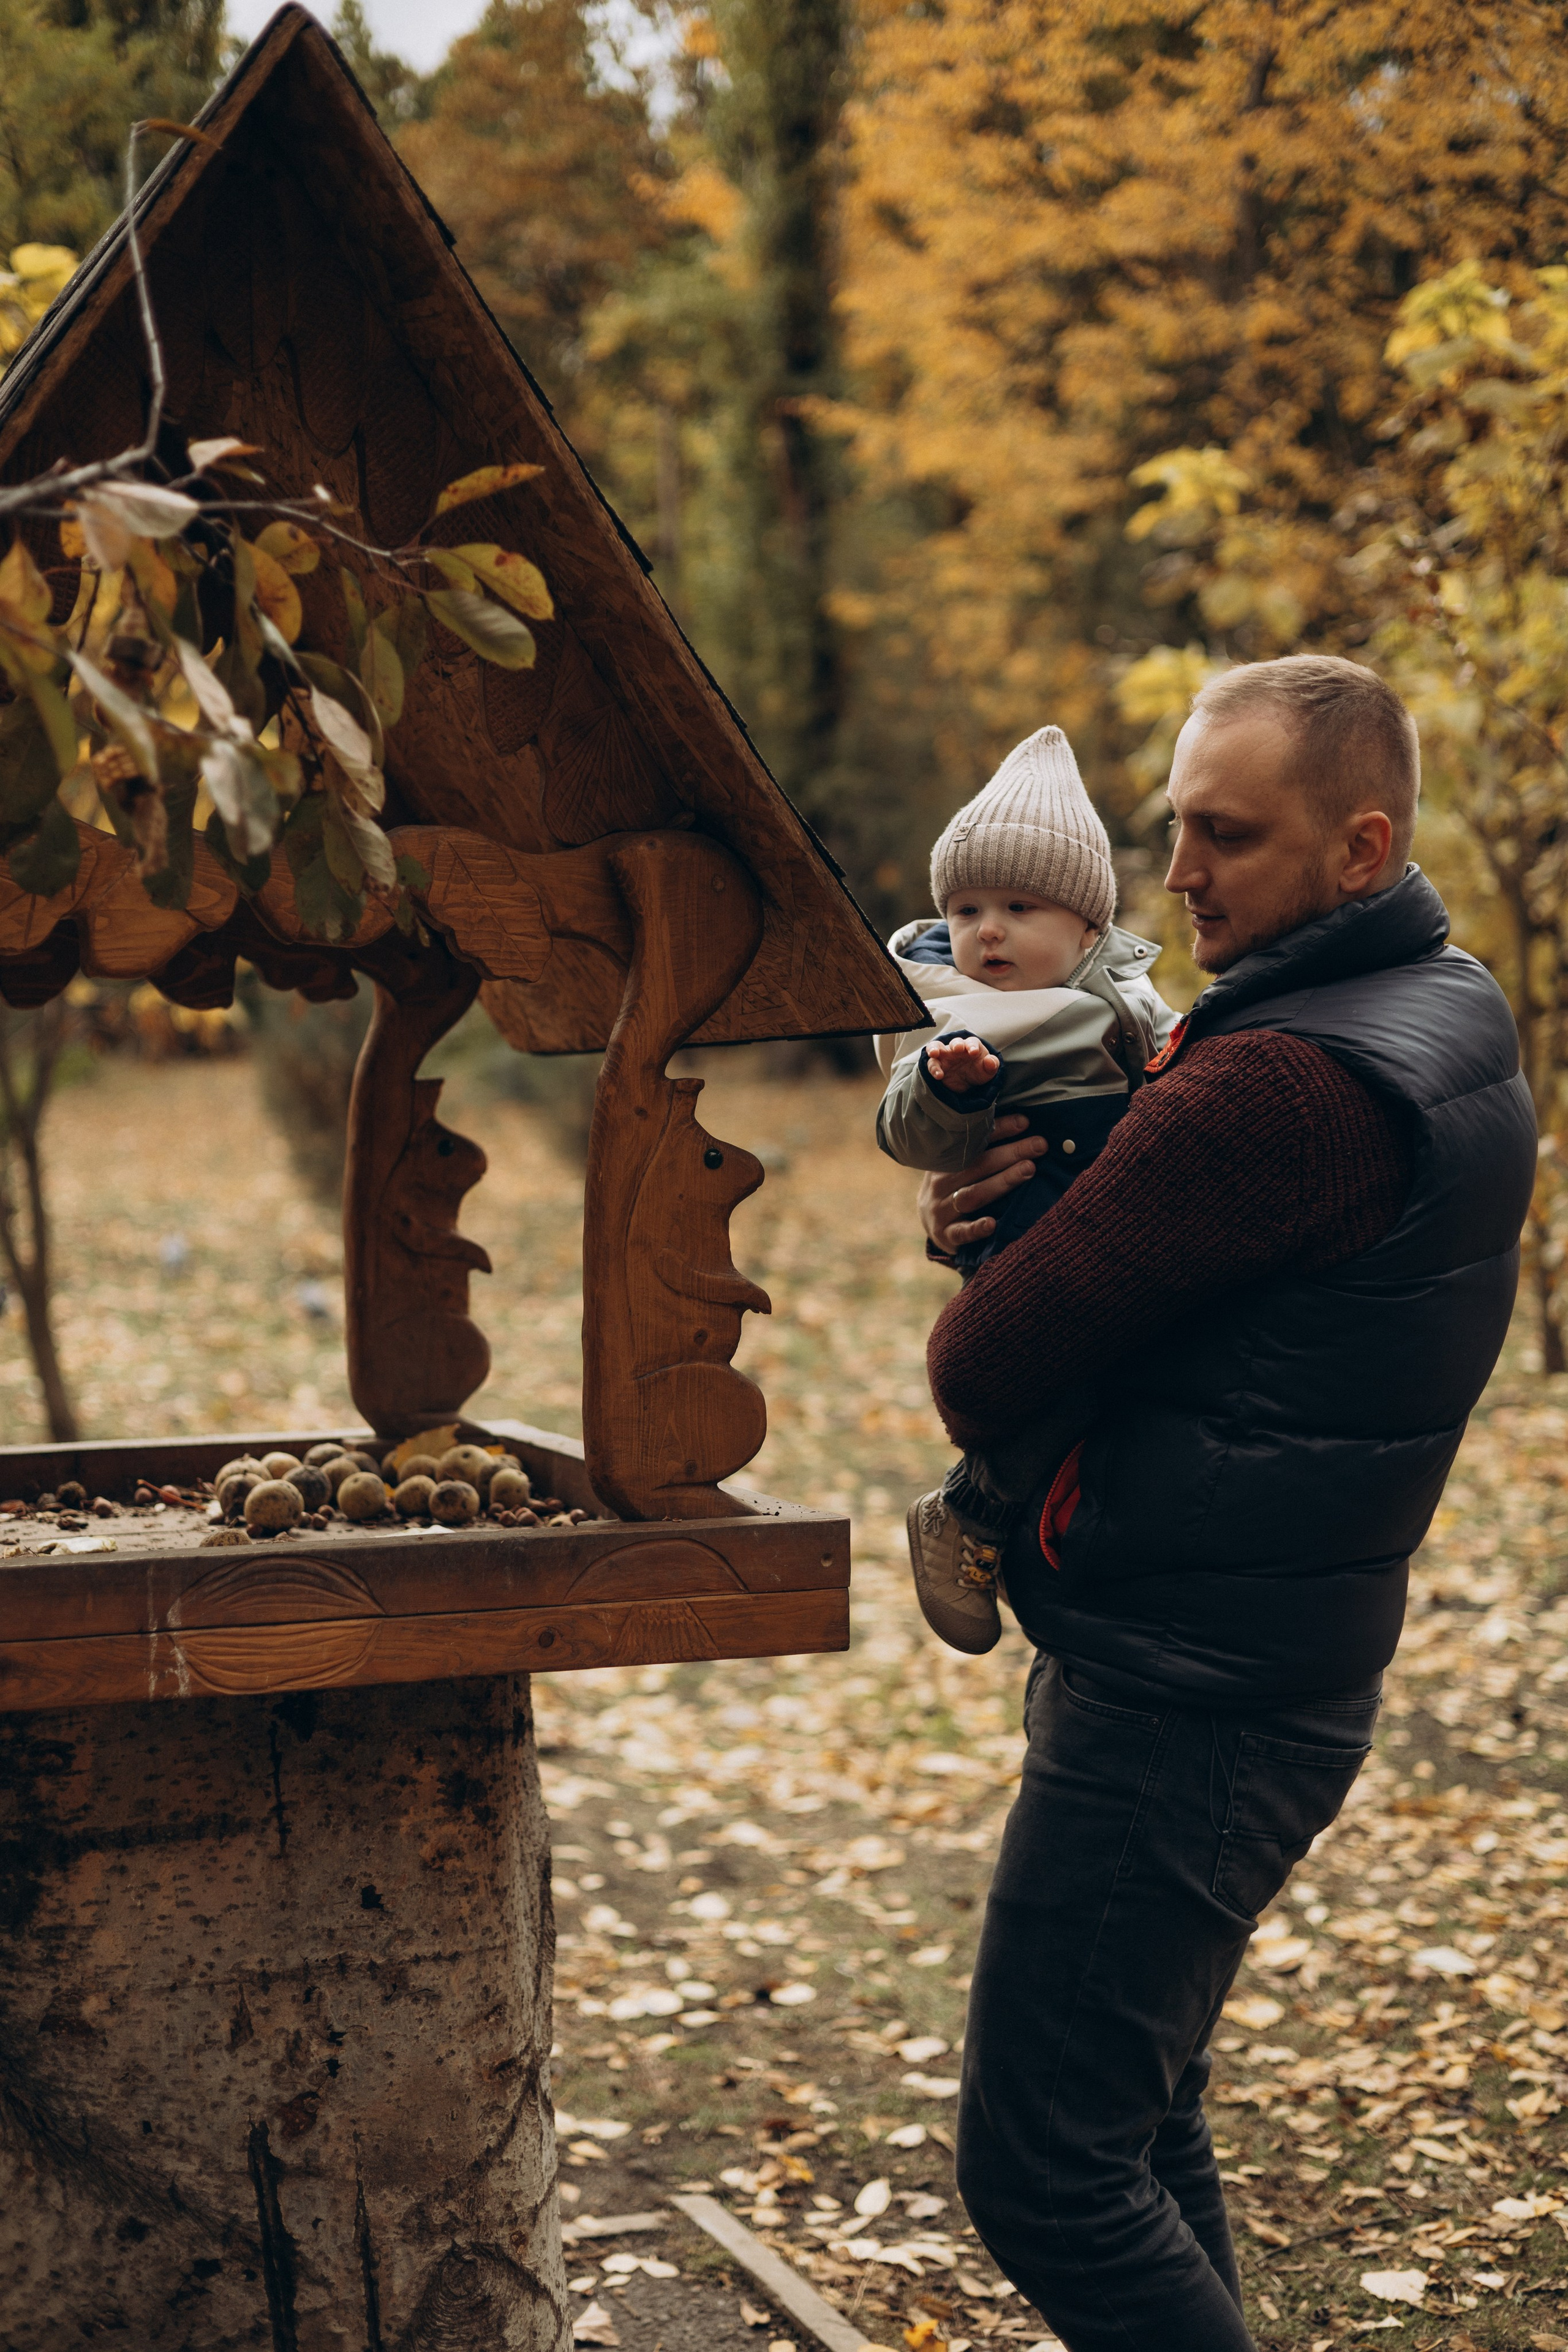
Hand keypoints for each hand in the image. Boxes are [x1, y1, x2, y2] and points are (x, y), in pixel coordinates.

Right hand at [918, 1114, 1045, 1256]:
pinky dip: (976, 1228)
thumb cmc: (955, 1188)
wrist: (929, 1224)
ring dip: (1002, 1181)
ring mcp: (941, 1209)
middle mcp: (941, 1182)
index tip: (1025, 1122)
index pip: (973, 1141)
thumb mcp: (960, 1166)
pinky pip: (961, 1231)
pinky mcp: (946, 1234)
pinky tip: (992, 1223)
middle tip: (1039, 1145)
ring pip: (973, 1194)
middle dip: (1011, 1153)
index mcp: (945, 1160)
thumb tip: (1023, 1124)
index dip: (999, 1129)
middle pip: (977, 1165)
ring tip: (1028, 1170)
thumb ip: (983, 1151)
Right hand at [925, 1035, 999, 1093]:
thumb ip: (991, 1064)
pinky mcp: (938, 1065)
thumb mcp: (988, 1070)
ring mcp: (945, 1056)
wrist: (969, 1083)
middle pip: (955, 1042)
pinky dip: (933, 1068)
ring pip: (936, 1047)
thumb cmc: (979, 1071)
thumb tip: (989, 1060)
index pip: (971, 1042)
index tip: (974, 1052)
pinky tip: (938, 1075)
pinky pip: (932, 1064)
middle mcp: (957, 1048)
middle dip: (956, 1044)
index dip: (972, 1046)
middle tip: (957, 1049)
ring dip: (934, 1048)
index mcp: (971, 1046)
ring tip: (934, 1053)